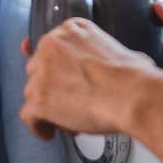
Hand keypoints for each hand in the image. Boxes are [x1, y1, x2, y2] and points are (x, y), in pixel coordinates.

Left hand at [20, 18, 162, 140]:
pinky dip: (38, 126)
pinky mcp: (40, 98)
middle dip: (50, 87)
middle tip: (68, 102)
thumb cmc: (134, 77)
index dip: (54, 67)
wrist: (133, 95)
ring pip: (32, 92)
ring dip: (46, 108)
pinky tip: (49, 132)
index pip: (50, 48)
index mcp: (71, 30)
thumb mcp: (118, 48)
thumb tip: (115, 66)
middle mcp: (52, 46)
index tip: (56, 75)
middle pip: (37, 69)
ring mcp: (43, 72)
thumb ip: (101, 53)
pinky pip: (28, 115)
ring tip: (67, 120)